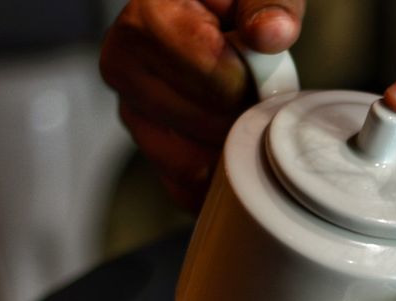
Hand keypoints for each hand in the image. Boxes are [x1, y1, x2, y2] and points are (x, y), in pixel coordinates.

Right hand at [100, 0, 304, 209]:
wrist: (212, 19)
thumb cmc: (234, 4)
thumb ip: (269, 3)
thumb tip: (272, 34)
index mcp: (146, 20)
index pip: (210, 76)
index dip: (246, 81)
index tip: (257, 67)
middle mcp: (123, 65)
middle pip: (204, 123)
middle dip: (242, 115)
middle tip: (255, 93)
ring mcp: (131, 111)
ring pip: (192, 163)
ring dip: (231, 148)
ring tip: (243, 114)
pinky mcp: (147, 148)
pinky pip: (186, 187)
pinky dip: (218, 179)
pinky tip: (233, 148)